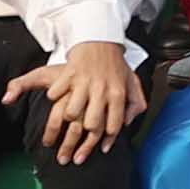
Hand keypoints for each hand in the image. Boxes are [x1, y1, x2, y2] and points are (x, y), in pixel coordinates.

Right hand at [13, 39, 149, 163]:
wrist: (101, 40)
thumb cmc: (116, 64)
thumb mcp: (133, 83)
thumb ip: (136, 105)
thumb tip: (128, 123)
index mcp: (118, 93)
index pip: (114, 125)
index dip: (108, 140)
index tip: (101, 149)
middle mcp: (101, 90)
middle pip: (90, 124)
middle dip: (82, 139)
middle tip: (74, 146)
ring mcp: (84, 83)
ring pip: (70, 112)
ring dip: (65, 120)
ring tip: (62, 125)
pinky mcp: (68, 74)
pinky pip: (55, 93)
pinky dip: (53, 97)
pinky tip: (54, 100)